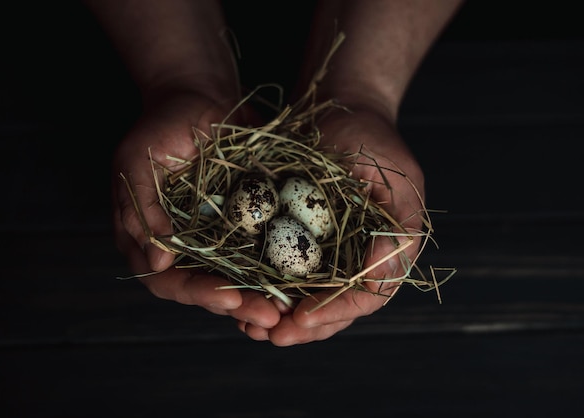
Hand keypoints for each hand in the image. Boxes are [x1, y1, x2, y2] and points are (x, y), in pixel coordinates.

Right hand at [112, 90, 281, 328]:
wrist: (197, 95)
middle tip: (270, 317)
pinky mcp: (241, 221)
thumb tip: (157, 264)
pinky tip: (299, 280)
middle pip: (205, 288)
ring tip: (289, 309)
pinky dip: (275, 267)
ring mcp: (211, 235)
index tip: (231, 299)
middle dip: (237, 304)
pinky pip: (257, 249)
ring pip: (234, 277)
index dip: (198, 293)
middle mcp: (181, 245)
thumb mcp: (138, 161)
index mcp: (148, 237)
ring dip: (260, 295)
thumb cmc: (160, 125)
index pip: (168, 280)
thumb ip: (141, 210)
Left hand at [238, 103, 425, 345]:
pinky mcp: (305, 239)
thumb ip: (397, 226)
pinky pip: (288, 273)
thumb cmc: (369, 135)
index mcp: (392, 247)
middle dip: (305, 327)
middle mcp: (363, 256)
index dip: (335, 310)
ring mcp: (334, 250)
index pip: (369, 295)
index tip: (300, 319)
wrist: (340, 109)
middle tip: (271, 336)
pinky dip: (269, 290)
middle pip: (338, 307)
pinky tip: (244, 299)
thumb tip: (379, 276)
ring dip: (283, 318)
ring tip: (251, 328)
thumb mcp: (392, 173)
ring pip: (311, 298)